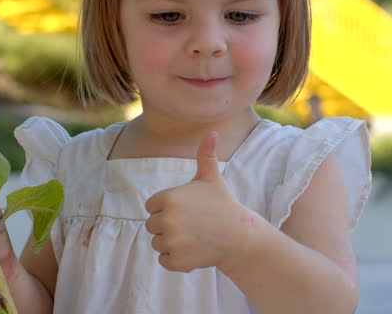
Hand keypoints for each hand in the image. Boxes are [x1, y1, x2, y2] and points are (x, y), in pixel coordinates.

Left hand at [144, 132, 254, 272]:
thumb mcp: (212, 179)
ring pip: (157, 243)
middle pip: (152, 225)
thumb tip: (212, 131)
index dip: (167, 208)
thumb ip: (206, 155)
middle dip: (168, 226)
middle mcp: (167, 219)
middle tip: (192, 224)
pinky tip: (193, 250)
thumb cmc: (222, 205)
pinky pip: (163, 260)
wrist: (239, 236)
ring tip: (193, 237)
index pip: (151, 206)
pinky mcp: (177, 260)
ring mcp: (172, 241)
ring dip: (171, 243)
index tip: (187, 210)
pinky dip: (175, 259)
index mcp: (169, 197)